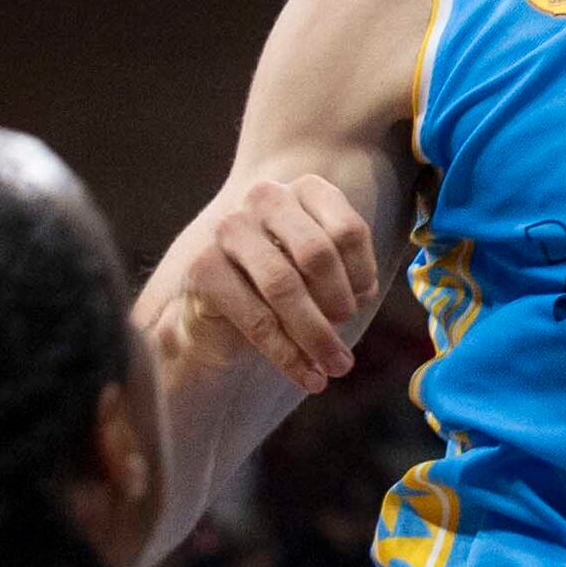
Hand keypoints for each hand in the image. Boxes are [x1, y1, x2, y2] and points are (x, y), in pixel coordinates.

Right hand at [182, 170, 379, 390]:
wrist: (218, 313)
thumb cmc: (285, 288)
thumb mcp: (323, 274)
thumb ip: (347, 276)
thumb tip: (361, 296)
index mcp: (305, 189)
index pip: (348, 230)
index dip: (362, 274)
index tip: (363, 304)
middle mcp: (266, 197)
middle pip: (317, 254)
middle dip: (338, 306)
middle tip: (346, 339)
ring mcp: (229, 229)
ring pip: (284, 286)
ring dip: (316, 335)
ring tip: (335, 367)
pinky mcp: (202, 267)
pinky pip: (255, 318)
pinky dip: (287, 354)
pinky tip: (307, 377)